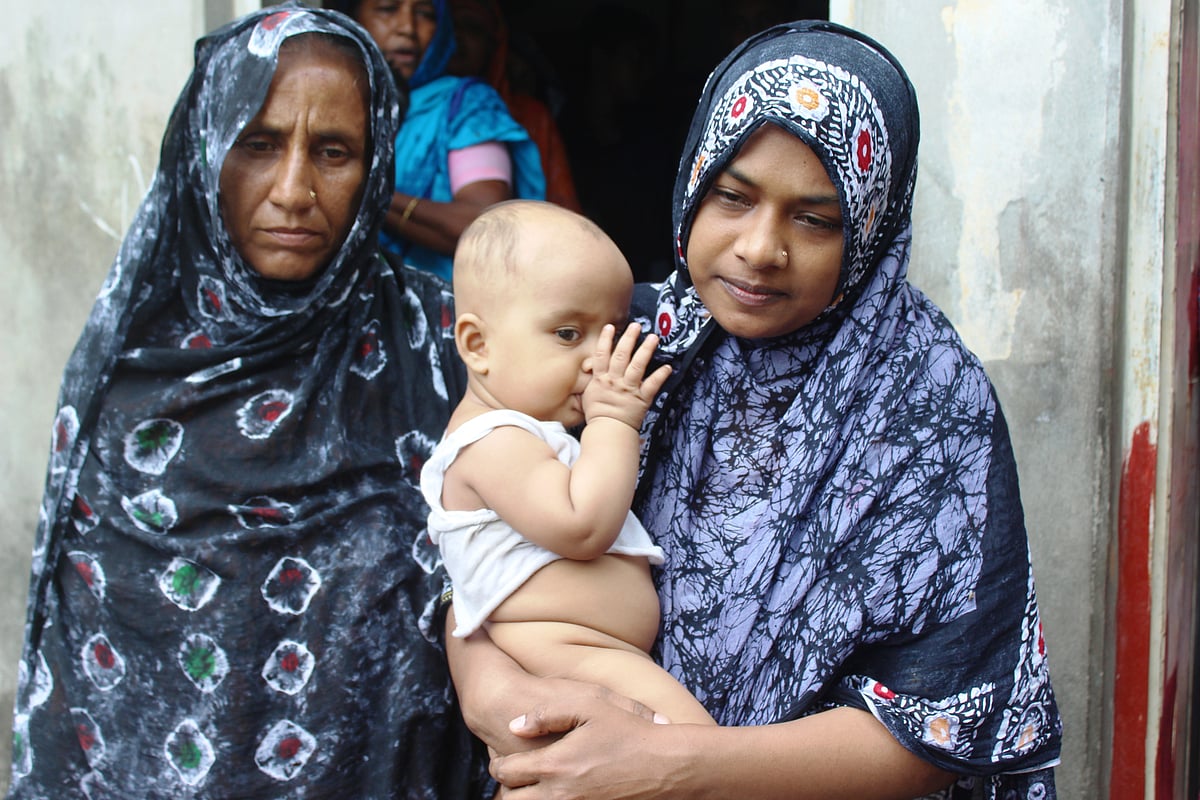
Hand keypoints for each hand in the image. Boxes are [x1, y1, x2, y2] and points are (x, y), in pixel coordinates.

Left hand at [491, 692, 691, 798]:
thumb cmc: (629, 731)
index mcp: (554, 766)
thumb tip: (514, 725)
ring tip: (530, 788)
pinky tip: (555, 793)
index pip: (506, 773)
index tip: (500, 759)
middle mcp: (559, 795)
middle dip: (507, 789)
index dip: (497, 765)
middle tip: (512, 777)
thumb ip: (546, 714)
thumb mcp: (589, 705)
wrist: (667, 766)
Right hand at [582, 323, 671, 429]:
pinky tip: (667, 367)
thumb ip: (591, 380)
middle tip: (636, 326)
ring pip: (637, 365)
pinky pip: (652, 385)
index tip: (610, 327)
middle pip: (621, 355)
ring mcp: (629, 388)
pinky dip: (660, 376)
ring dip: (646, 350)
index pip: (602, 355)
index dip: (606, 340)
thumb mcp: (587, 395)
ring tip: (653, 338)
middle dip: (629, 338)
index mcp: (601, 379)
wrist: (608, 431)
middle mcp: (615, 380)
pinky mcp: (642, 398)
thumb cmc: (597, 415)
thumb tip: (589, 369)